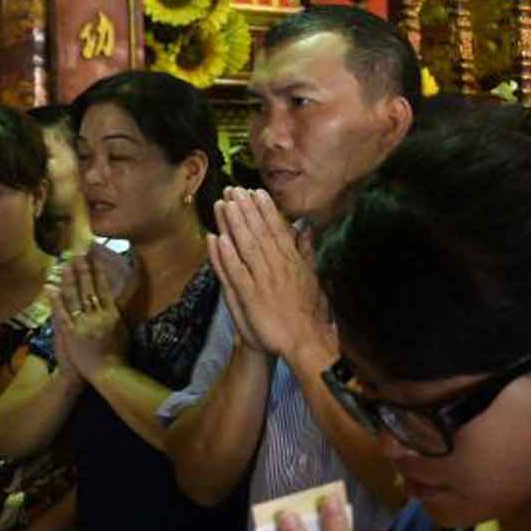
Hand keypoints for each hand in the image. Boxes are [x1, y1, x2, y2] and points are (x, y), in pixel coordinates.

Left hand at [48, 252, 126, 379]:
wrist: (107, 373)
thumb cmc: (118, 354)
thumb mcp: (123, 331)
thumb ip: (117, 314)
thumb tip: (116, 297)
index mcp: (111, 314)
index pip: (103, 288)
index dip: (98, 271)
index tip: (94, 257)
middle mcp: (97, 316)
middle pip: (88, 288)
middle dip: (82, 270)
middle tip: (77, 254)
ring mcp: (82, 324)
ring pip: (74, 297)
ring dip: (69, 280)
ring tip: (64, 265)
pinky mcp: (70, 333)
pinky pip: (61, 313)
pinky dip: (55, 300)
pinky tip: (51, 288)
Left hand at [209, 190, 333, 366]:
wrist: (305, 340)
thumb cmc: (310, 312)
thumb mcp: (313, 277)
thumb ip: (306, 251)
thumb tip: (305, 229)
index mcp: (292, 261)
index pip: (277, 229)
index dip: (265, 209)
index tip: (255, 191)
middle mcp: (277, 266)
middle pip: (259, 232)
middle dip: (246, 209)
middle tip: (234, 189)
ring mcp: (263, 280)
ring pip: (246, 246)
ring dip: (234, 224)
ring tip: (223, 204)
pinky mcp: (250, 296)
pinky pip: (237, 272)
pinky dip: (227, 255)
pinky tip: (218, 238)